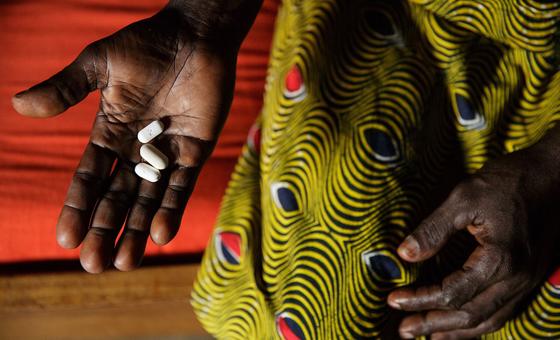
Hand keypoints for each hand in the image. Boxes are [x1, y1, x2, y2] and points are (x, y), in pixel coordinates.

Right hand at [11, 6, 241, 272]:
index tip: (65, 239)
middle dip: (105, 230)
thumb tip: (19, 107)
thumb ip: (66, 88)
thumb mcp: (99, 65)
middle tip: (93, 265)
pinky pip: (182, 185)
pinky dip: (172, 209)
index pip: (90, 178)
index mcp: (110, 134)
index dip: (78, 208)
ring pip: (149, 200)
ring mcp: (167, 154)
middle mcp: (137, 151)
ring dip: (137, 231)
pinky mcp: (195, 151)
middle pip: (117, 198)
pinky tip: (161, 234)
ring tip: (124, 263)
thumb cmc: (146, 46)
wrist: (193, 37)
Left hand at [387, 146, 559, 338]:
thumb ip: (434, 229)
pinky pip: (503, 311)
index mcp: (500, 260)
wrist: (554, 175)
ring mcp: (527, 281)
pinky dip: (479, 324)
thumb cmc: (508, 182)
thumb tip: (404, 254)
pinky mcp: (529, 277)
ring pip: (489, 320)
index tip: (393, 300)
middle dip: (433, 324)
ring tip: (427, 337)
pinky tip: (461, 326)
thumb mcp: (464, 198)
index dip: (420, 300)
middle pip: (470, 314)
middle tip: (403, 330)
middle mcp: (517, 279)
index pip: (452, 293)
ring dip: (455, 331)